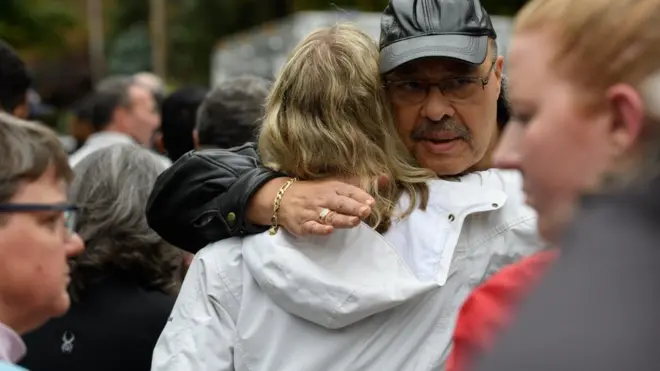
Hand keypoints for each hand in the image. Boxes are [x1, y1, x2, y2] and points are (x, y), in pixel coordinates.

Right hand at [248, 177, 379, 235]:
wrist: (283, 198)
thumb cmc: (315, 192)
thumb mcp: (336, 183)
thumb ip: (360, 183)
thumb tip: (386, 178)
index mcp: (332, 187)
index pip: (347, 191)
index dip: (359, 196)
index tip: (371, 202)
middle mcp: (323, 198)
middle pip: (340, 203)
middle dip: (353, 207)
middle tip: (366, 211)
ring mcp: (313, 212)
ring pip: (329, 216)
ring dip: (342, 219)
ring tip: (355, 221)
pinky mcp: (303, 225)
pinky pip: (312, 227)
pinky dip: (320, 229)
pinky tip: (329, 230)